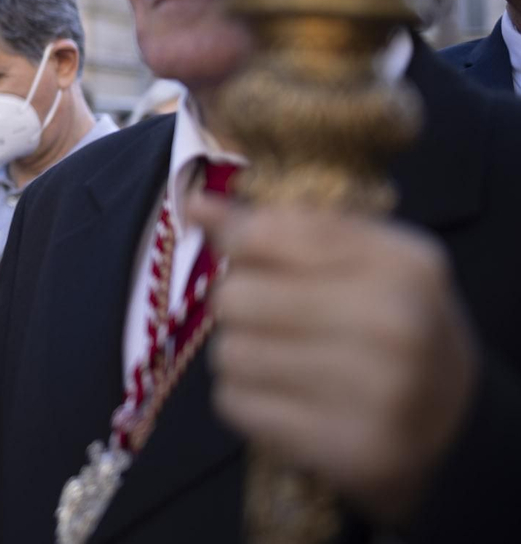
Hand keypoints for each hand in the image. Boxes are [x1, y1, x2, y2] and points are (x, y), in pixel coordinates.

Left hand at [189, 195, 478, 526]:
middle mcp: (391, 325)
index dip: (236, 239)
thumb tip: (198, 204)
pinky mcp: (345, 447)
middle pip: (236, 297)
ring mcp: (373, 393)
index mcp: (399, 264)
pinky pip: (235, 404)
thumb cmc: (396, 319)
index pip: (266, 234)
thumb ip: (282, 225)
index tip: (239, 249)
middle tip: (271, 313)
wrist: (453, 418)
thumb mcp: (364, 256)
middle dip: (241, 302)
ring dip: (241, 353)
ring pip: (230, 354)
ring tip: (281, 357)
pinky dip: (245, 398)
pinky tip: (285, 395)